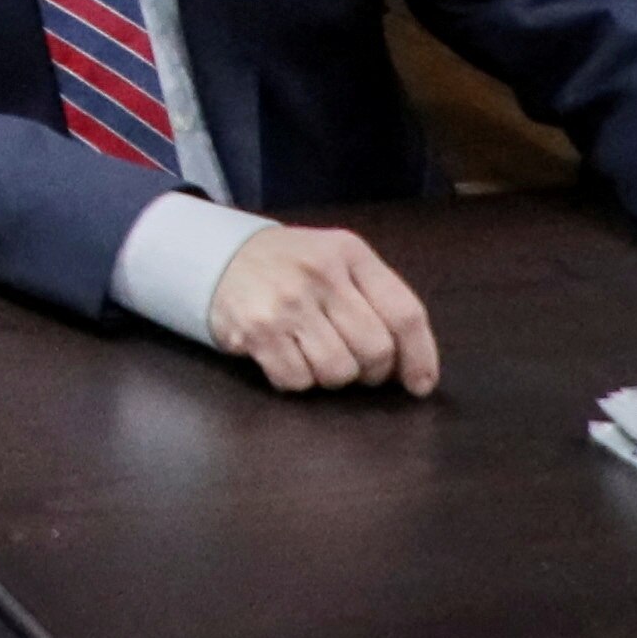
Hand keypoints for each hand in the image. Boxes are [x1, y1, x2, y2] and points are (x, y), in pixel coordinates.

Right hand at [206, 224, 441, 395]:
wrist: (216, 255)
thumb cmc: (289, 266)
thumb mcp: (336, 260)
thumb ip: (376, 298)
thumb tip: (415, 369)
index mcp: (349, 253)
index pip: (405, 313)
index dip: (420, 356)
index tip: (419, 384)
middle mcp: (320, 274)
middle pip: (376, 349)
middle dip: (372, 371)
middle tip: (356, 365)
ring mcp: (287, 302)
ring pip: (339, 371)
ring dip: (332, 377)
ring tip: (316, 355)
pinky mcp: (258, 330)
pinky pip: (298, 380)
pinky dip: (297, 379)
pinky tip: (286, 356)